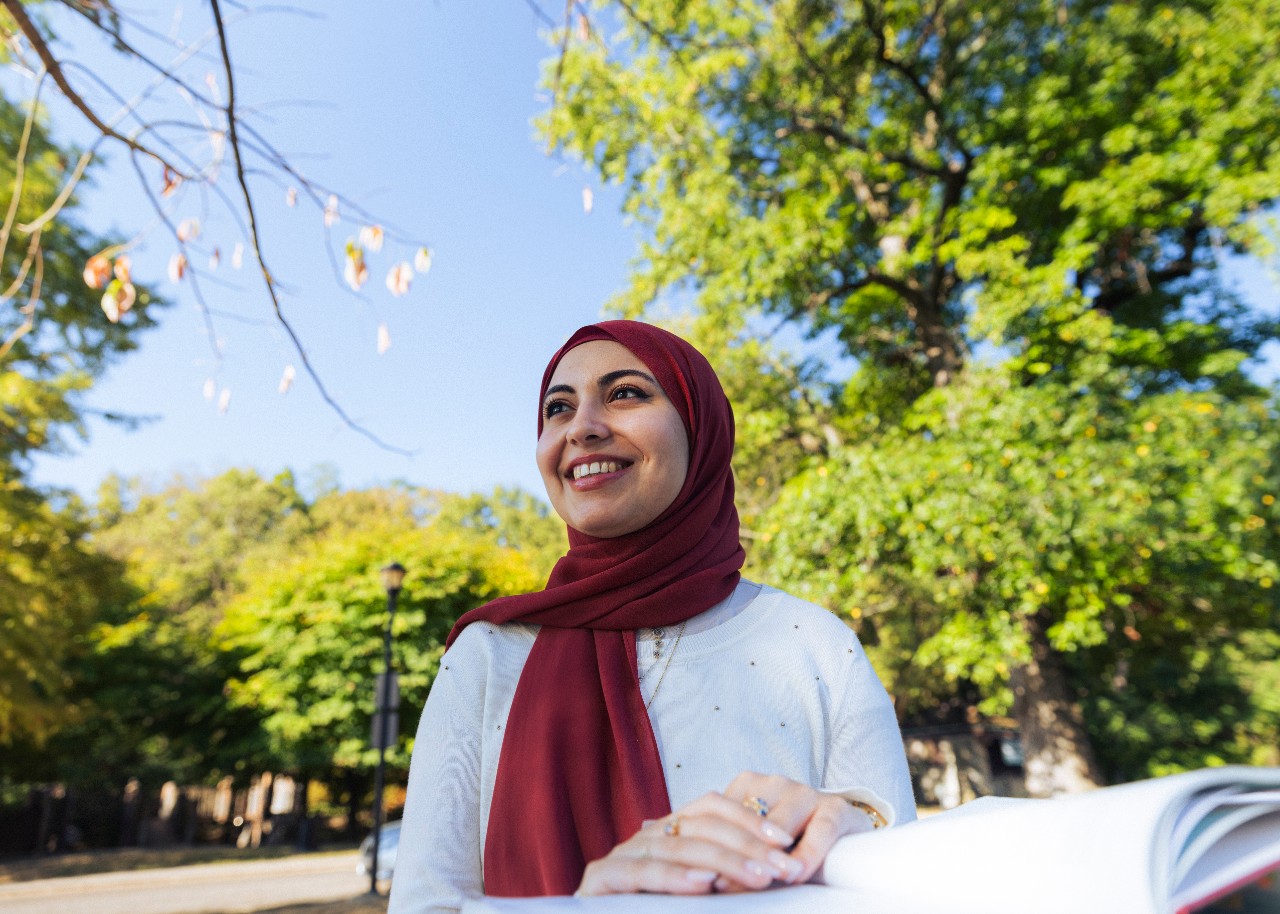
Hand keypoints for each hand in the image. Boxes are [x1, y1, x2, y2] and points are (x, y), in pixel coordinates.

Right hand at [575, 790, 802, 896]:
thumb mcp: (702, 896)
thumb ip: (725, 879)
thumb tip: (775, 866)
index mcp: (667, 835)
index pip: (708, 807)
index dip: (748, 818)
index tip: (785, 840)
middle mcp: (643, 839)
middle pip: (698, 824)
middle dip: (747, 844)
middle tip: (783, 866)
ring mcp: (620, 857)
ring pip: (677, 846)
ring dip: (724, 861)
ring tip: (759, 877)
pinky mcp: (599, 881)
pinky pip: (642, 873)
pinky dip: (675, 877)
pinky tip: (704, 884)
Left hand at [722, 772, 877, 889]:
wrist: (837, 831)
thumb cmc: (786, 842)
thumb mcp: (755, 841)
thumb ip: (735, 851)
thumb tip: (710, 880)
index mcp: (747, 785)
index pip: (725, 814)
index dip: (716, 847)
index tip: (708, 877)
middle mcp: (774, 783)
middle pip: (750, 820)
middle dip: (740, 855)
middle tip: (728, 883)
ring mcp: (804, 792)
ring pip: (781, 824)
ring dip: (771, 856)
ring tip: (763, 880)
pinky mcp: (835, 806)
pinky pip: (820, 829)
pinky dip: (807, 853)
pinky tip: (797, 873)